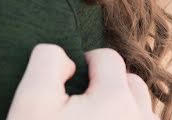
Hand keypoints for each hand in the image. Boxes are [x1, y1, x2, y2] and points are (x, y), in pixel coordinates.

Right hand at [7, 45, 156, 119]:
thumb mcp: (30, 101)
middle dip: (108, 84)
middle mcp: (141, 119)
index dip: (83, 62)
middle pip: (131, 82)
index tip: (67, 83)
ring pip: (142, 109)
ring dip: (122, 107)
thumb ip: (47, 61)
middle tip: (80, 104)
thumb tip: (67, 58)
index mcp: (115, 100)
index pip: (107, 57)